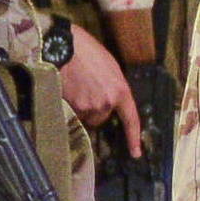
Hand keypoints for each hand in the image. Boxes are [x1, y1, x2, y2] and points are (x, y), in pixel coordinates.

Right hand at [55, 26, 147, 164]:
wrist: (63, 46)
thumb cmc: (87, 50)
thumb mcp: (109, 66)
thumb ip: (113, 86)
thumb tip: (110, 99)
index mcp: (121, 91)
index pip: (131, 119)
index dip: (134, 138)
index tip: (136, 154)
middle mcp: (107, 103)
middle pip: (101, 117)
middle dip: (95, 108)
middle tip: (86, 88)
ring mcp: (89, 107)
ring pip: (85, 116)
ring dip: (81, 106)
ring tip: (75, 85)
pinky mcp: (73, 107)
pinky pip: (72, 113)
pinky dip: (70, 104)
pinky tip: (67, 88)